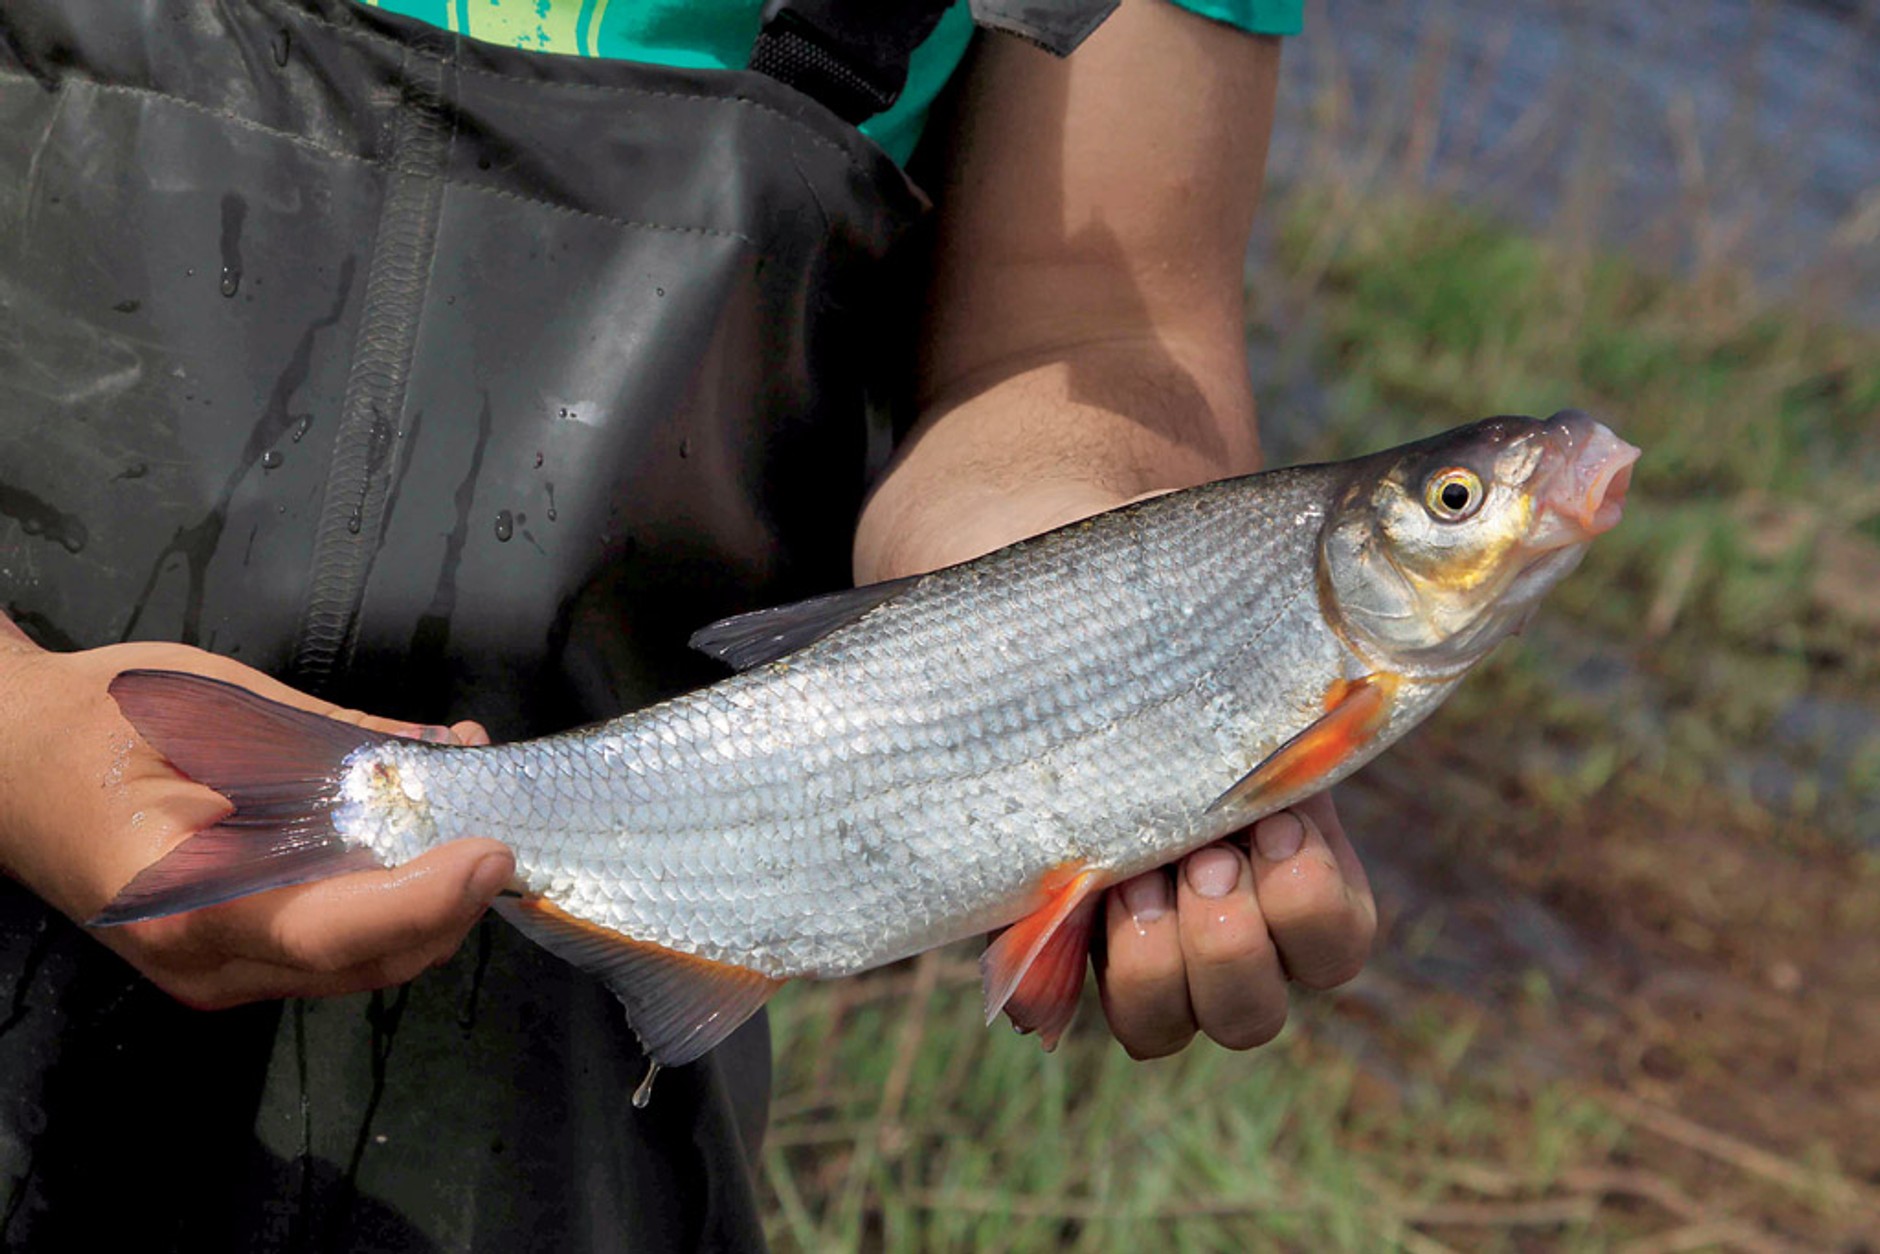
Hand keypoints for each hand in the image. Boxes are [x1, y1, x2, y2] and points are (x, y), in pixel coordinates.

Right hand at [0, 610, 513, 1008]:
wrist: (11, 761)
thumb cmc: (100, 723)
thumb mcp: (218, 709)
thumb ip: (335, 741)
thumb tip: (439, 750)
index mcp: (184, 901)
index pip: (330, 930)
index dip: (424, 900)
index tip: (490, 850)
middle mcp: (205, 961)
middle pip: (367, 961)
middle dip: (451, 901)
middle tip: (500, 820)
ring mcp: (219, 971)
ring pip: (363, 962)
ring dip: (432, 900)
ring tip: (471, 812)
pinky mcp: (233, 959)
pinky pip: (336, 945)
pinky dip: (391, 896)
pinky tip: (419, 828)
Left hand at [856, 491, 1376, 1057]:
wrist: (1062, 594)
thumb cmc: (1175, 596)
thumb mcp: (1257, 617)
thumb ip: (1305, 658)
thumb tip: (1334, 725)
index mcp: (1286, 853)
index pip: (1332, 944)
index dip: (1313, 910)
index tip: (1277, 827)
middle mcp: (1212, 912)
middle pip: (1251, 1011)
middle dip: (1229, 950)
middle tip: (1200, 860)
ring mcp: (1124, 928)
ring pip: (1164, 1025)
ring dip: (1154, 970)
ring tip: (1128, 881)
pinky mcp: (1040, 927)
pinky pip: (1051, 1003)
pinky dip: (1050, 977)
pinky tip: (1047, 913)